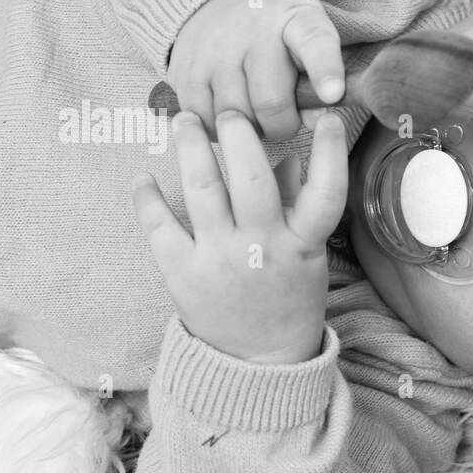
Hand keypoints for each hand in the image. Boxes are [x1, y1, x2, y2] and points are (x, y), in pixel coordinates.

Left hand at [132, 109, 348, 364]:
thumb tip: (286, 157)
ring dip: (191, 147)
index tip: (326, 118)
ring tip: (185, 120)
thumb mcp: (308, 255)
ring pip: (203, 190)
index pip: (326, 193)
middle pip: (252, 179)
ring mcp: (221, 259)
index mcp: (302, 244)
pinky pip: (159, 226)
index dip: (329, 153)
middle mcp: (262, 247)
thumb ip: (298, 205)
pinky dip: (147, 197)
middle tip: (230, 110)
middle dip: (238, 135)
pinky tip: (143, 177)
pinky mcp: (184, 273)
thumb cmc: (287, 298)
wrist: (260, 362)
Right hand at [167, 0, 345, 140]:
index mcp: (296, 20)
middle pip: (271, 103)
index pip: (314, 43)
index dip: (325, 71)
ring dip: (249, 130)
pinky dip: (218, 130)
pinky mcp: (184, 70)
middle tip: (282, 118)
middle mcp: (253, 30)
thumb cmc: (277, 33)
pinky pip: (203, 120)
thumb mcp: (308, 41)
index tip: (332, 93)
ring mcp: (213, 49)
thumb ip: (320, 80)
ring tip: (254, 114)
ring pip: (234, 118)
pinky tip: (228, 115)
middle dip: (282, 125)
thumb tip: (316, 122)